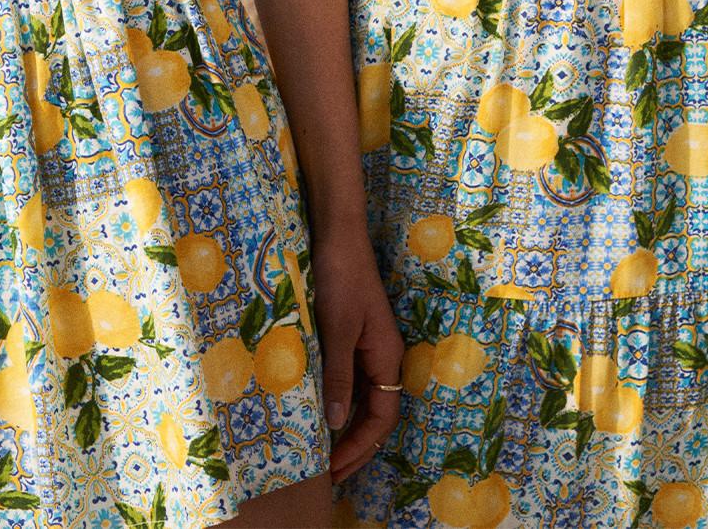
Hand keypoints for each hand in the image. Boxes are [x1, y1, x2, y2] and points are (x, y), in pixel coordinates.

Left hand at [312, 229, 404, 482]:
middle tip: (329, 473)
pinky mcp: (352, 336)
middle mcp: (382, 356)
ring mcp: (368, 346)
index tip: (334, 467)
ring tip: (324, 452)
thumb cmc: (340, 276)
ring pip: (364, 399)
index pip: (383, 417)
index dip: (361, 446)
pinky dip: (340, 402)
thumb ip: (338, 374)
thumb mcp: (336, 328)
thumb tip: (338, 422)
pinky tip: (321, 411)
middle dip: (356, 447)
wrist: (337, 234)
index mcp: (387, 356)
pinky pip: (351, 380)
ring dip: (348, 427)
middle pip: (377, 413)